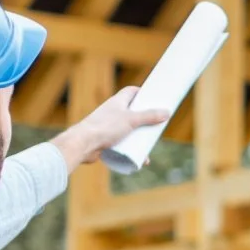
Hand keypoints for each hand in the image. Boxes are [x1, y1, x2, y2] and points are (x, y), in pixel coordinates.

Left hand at [55, 84, 169, 169]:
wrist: (83, 144)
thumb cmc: (105, 127)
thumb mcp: (131, 120)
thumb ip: (149, 116)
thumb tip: (167, 112)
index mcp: (117, 102)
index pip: (131, 91)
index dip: (143, 93)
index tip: (154, 99)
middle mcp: (113, 112)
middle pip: (133, 112)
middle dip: (145, 119)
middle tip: (157, 125)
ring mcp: (109, 126)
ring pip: (129, 130)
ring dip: (139, 137)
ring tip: (150, 145)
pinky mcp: (106, 140)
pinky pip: (123, 143)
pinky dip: (132, 150)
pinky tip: (140, 158)